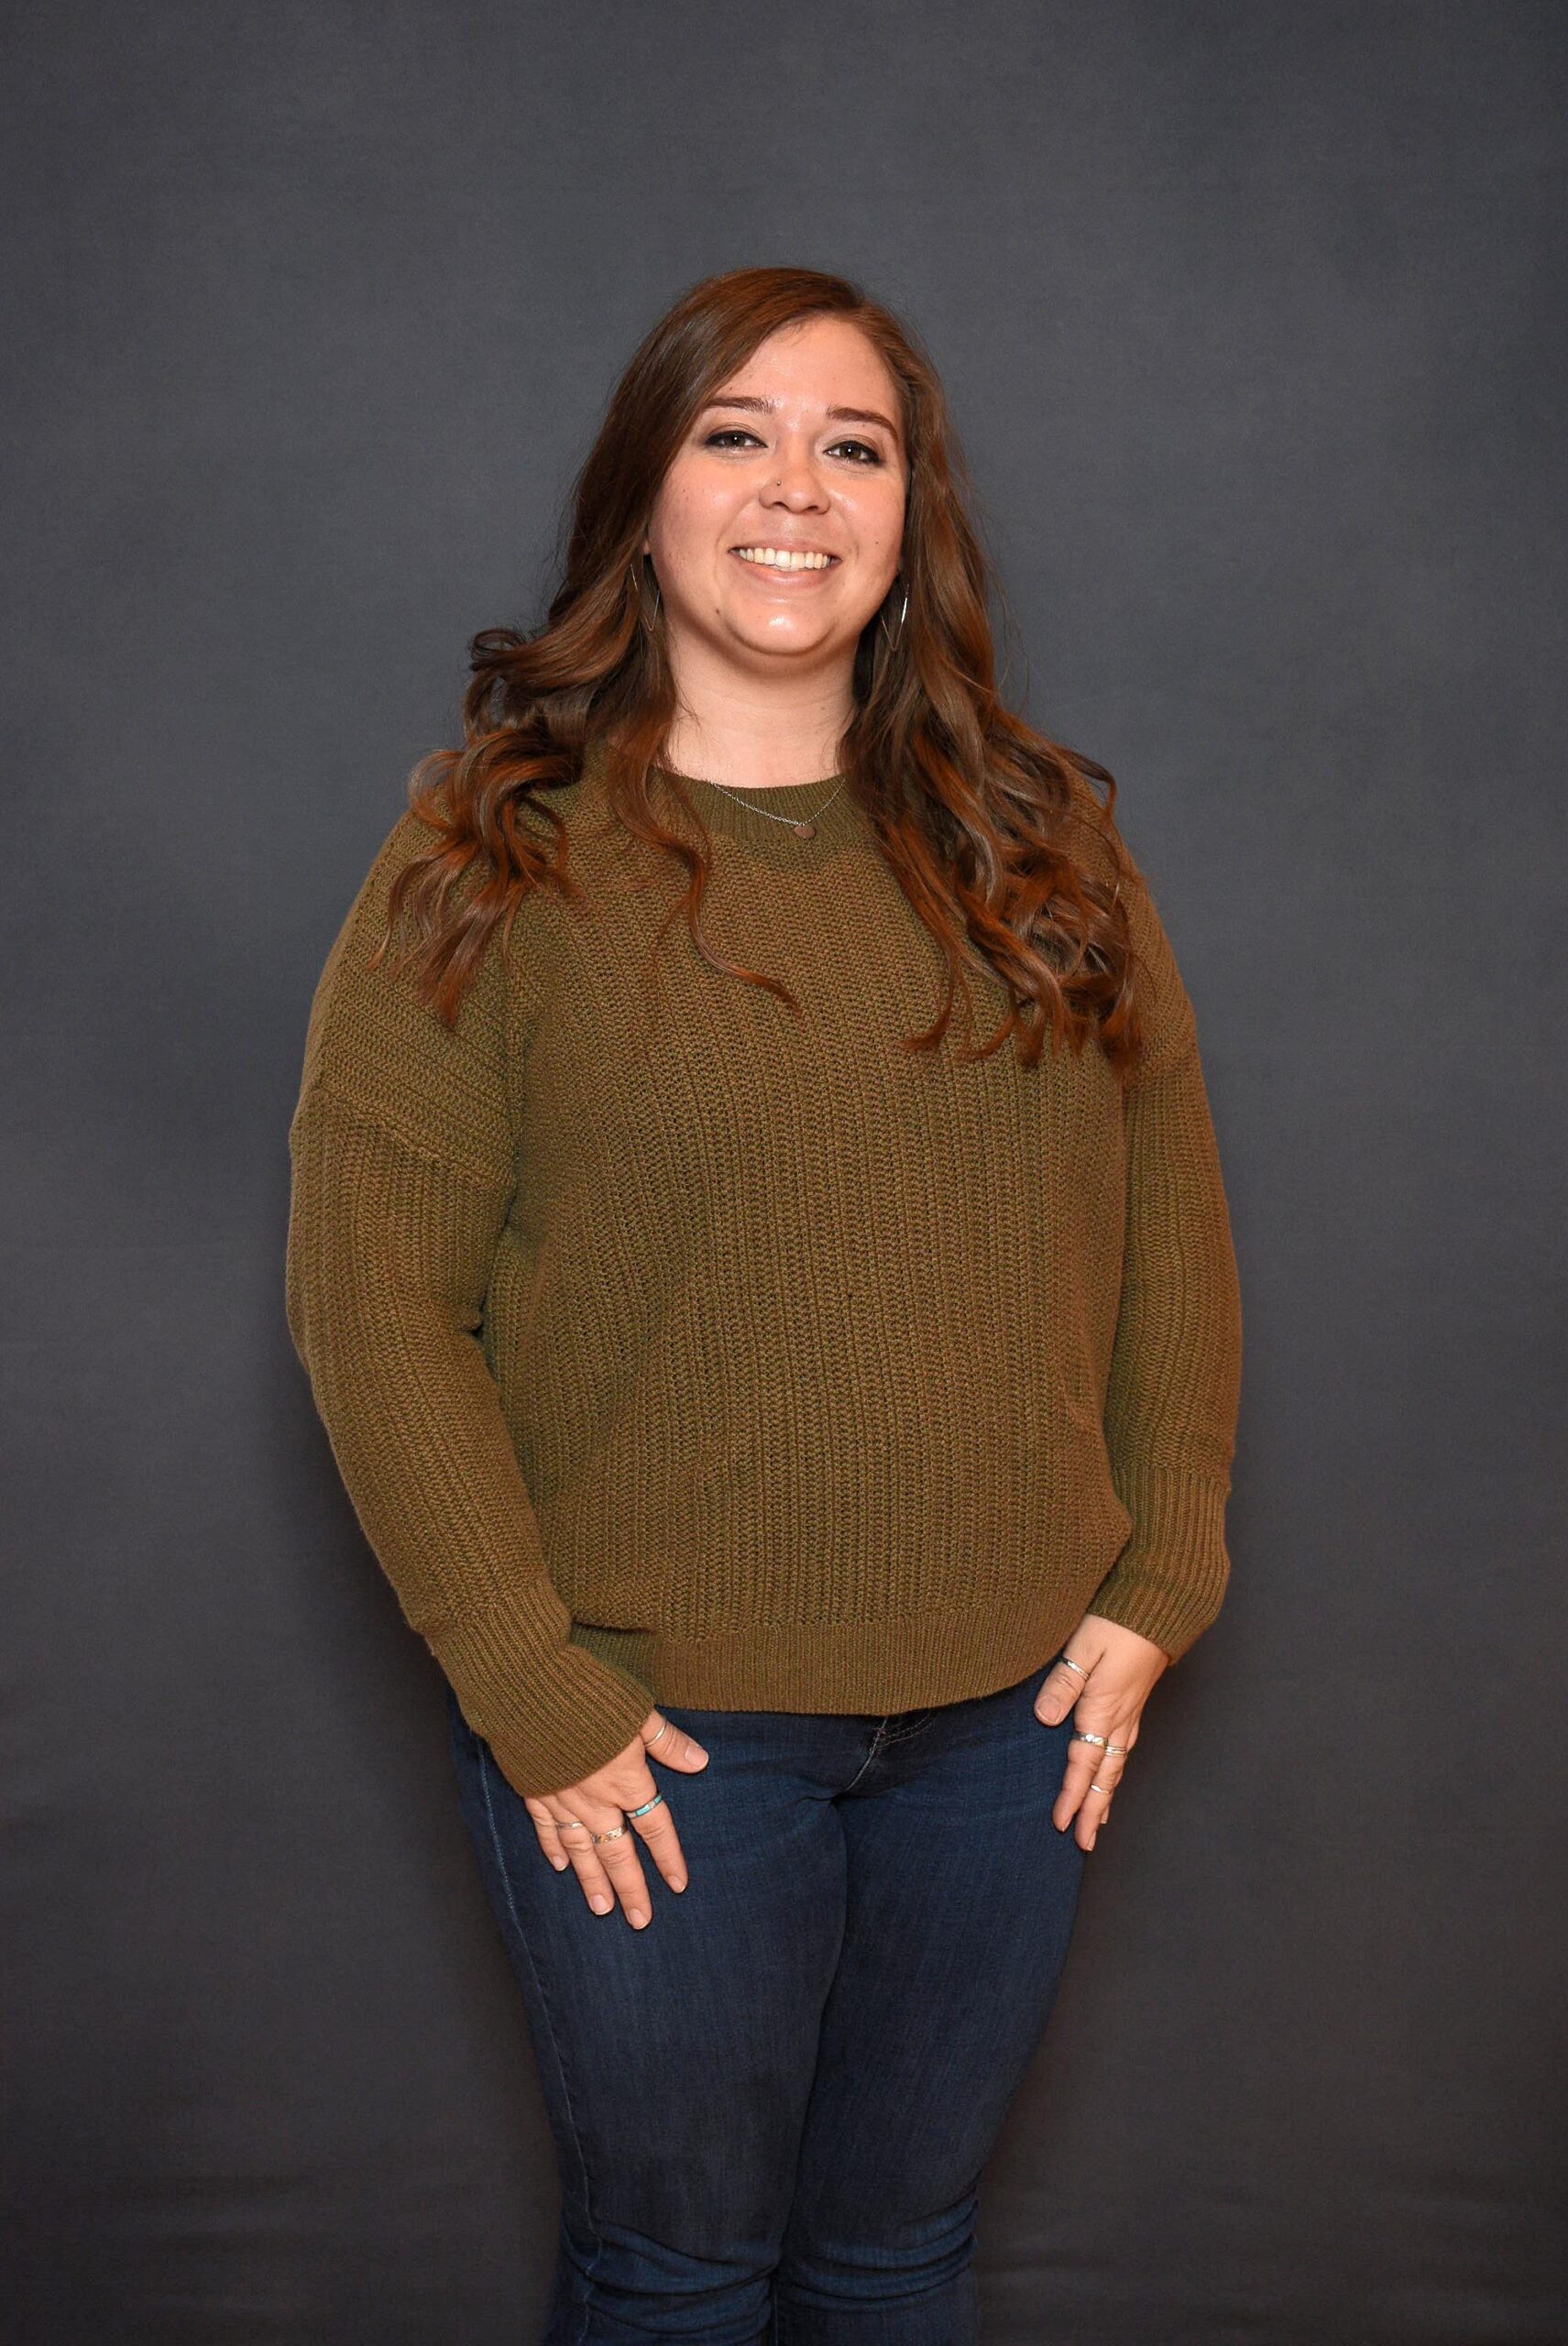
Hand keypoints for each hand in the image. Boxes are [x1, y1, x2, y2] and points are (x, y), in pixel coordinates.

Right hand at [523, 1709, 709, 1928]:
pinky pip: (546, 1828)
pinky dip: (554, 1848)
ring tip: (602, 1909)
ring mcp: (562, 1798)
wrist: (530, 1688)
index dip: (668, 1857)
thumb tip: (699, 1762)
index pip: (654, 1827)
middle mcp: (596, 1798)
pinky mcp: (534, 1790)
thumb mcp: (638, 1711)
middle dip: (631, 1888)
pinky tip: (560, 1866)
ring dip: (593, 1880)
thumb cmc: (589, 1693)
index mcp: (626, 1780)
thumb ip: (666, 1741)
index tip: (677, 1885)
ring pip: (582, 1850)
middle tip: (640, 1921)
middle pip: (618, 1851)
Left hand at [1034, 1613, 1168, 1851]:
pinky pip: (1124, 1752)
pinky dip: (1114, 1775)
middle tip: (1083, 1844)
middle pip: (1104, 1776)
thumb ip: (1064, 1683)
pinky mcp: (1134, 1705)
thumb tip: (1046, 1719)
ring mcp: (1130, 1714)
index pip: (1083, 1762)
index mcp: (1102, 1708)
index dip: (1071, 1795)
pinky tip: (1110, 1780)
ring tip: (1096, 1824)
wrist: (1159, 1608)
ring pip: (1116, 1767)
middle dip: (1092, 1810)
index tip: (1062, 1824)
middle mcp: (1119, 1719)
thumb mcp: (1083, 1646)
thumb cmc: (1118, 1623)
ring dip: (1104, 1797)